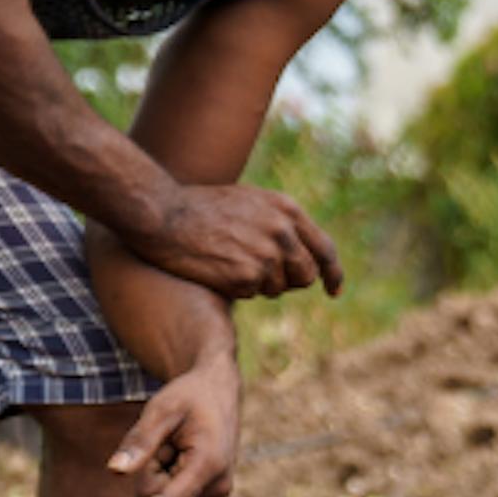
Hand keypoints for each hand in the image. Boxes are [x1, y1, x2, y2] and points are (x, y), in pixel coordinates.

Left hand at [101, 364, 238, 496]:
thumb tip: (114, 472)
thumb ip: (139, 442)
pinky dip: (168, 478)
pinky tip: (184, 456)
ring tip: (179, 445)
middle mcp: (218, 487)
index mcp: (209, 464)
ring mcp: (217, 496)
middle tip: (167, 438)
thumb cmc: (188, 397)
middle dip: (149, 470)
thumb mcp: (160, 410)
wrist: (218, 392)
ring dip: (160, 473)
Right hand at [137, 182, 340, 300]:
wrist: (164, 214)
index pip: (324, 249)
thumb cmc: (202, 207)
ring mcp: (266, 256)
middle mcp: (283, 233)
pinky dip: (236, 288)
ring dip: (258, 284)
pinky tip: (217, 268)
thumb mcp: (250, 201)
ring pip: (277, 289)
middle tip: (262, 276)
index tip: (334, 291)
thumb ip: (279, 223)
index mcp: (287, 210)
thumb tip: (300, 253)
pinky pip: (251, 294)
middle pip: (305, 275)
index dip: (332, 273)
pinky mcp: (246, 277)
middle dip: (289, 281)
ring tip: (229, 260)